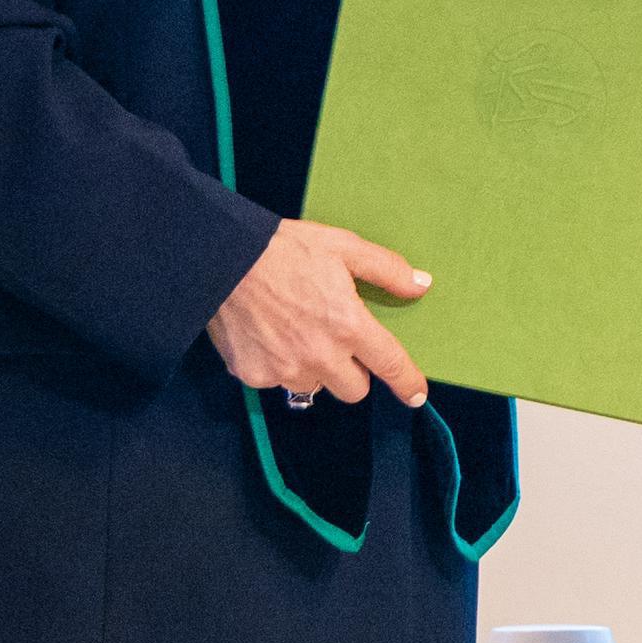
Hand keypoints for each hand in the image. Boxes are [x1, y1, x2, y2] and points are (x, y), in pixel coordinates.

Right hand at [208, 219, 431, 409]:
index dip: (407, 383)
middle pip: (354, 390)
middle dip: (353, 372)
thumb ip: (386, 269)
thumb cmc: (285, 250)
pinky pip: (277, 382)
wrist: (221, 260)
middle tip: (339, 344)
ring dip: (315, 371)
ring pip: (314, 388)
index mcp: (348, 325)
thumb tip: (420, 285)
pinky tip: (270, 337)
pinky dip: (279, 366)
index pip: (389, 365)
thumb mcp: (344, 247)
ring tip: (299, 335)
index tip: (415, 395)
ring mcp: (284, 370)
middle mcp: (319, 356)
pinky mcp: (253, 375)